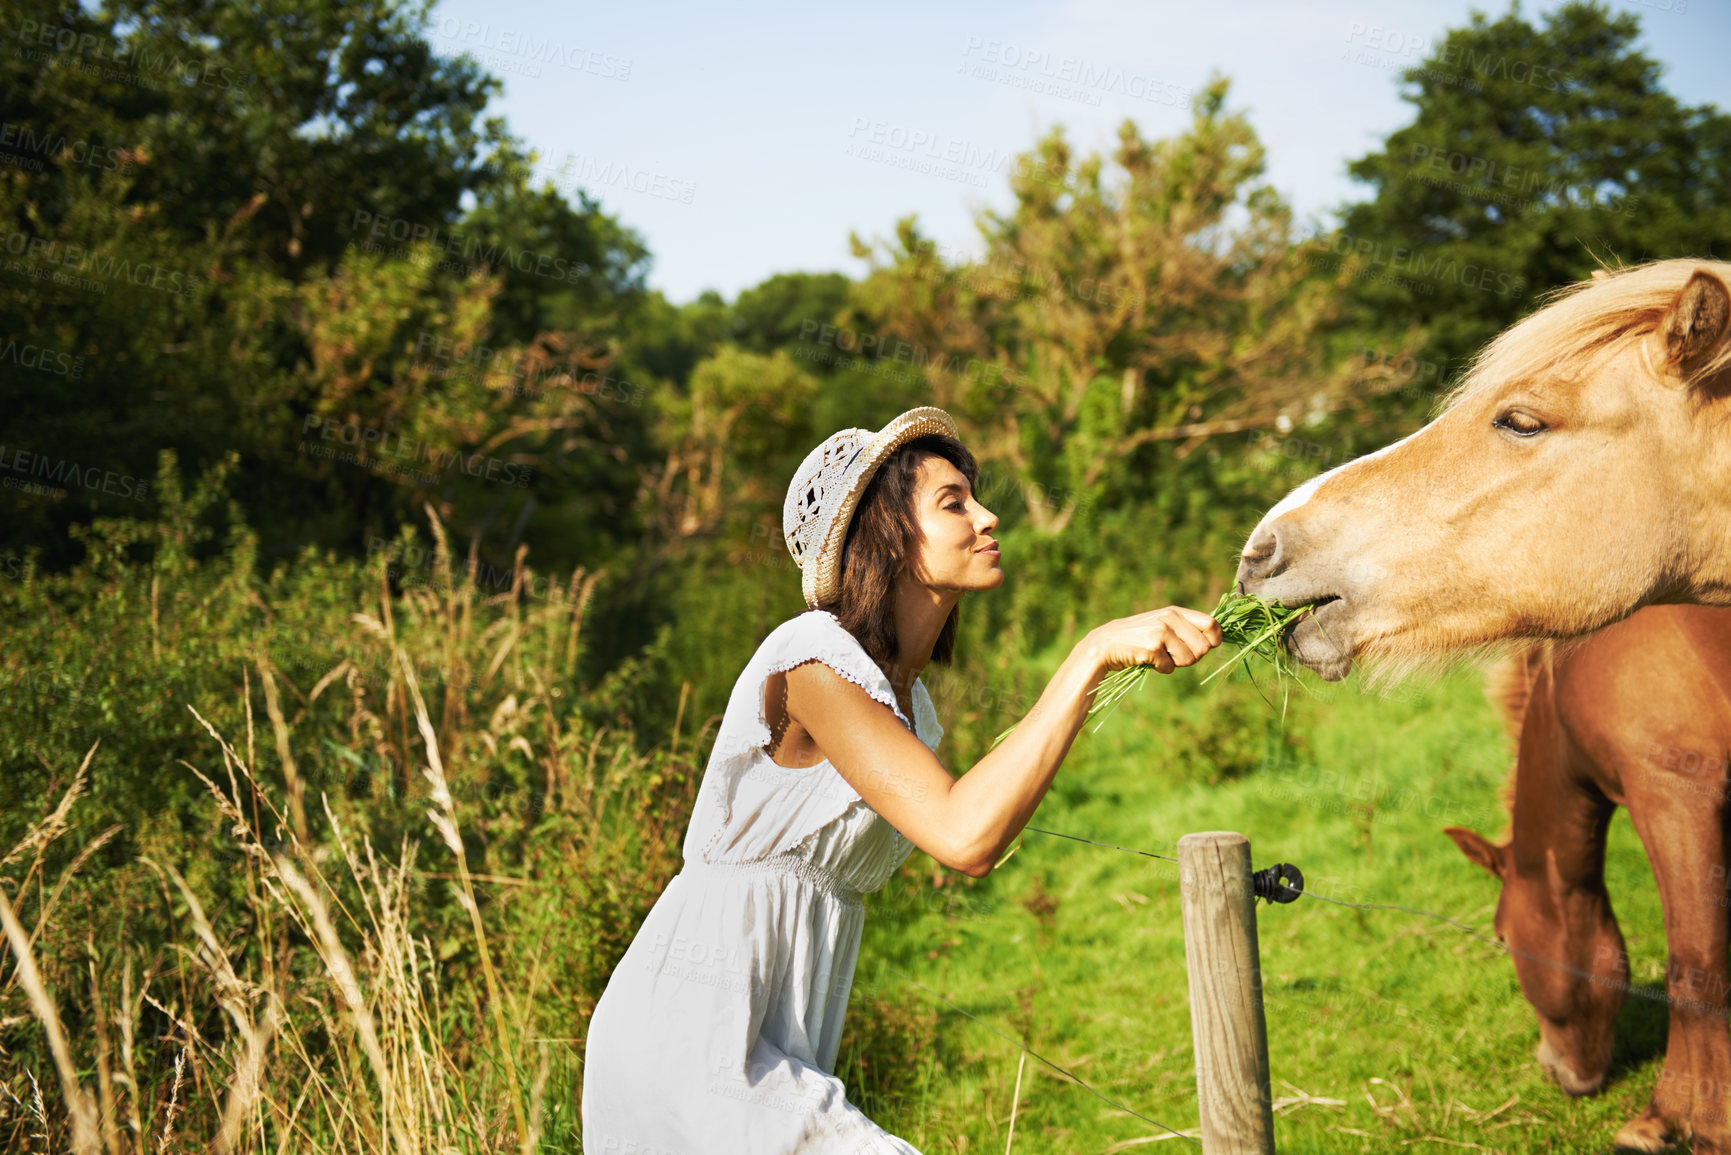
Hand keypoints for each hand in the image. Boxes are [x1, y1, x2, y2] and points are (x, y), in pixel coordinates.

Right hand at [1082, 606, 1223, 674]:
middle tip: (1175, 655)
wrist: (1106, 644)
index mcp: (1175, 612)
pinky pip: (1169, 668)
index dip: (1214, 640)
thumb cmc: (1138, 636)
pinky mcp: (1151, 648)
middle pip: (1203, 647)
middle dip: (1192, 657)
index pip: (1211, 624)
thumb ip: (1185, 627)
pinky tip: (1148, 660)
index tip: (1207, 647)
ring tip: (1160, 655)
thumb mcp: (1162, 624)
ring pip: (1189, 660)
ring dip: (1176, 664)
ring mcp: (1160, 632)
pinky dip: (1161, 669)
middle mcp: (1169, 618)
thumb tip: (1216, 639)